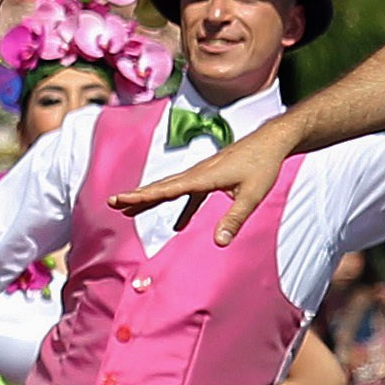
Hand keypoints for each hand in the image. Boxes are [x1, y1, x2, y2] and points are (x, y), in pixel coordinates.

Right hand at [110, 118, 293, 244]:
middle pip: (161, 187)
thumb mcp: (252, 195)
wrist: (271, 141)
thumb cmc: (263, 165)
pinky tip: (177, 226)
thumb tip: (219, 242)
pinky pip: (189, 194)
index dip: (142, 196)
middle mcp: (197, 173)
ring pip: (170, 188)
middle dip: (136, 196)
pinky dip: (181, 209)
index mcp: (202, 176)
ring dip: (151, 200)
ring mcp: (202, 174)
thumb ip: (235, 219)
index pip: (166, 189)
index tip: (120, 199)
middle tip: (113, 203)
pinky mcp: (210, 177)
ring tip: (129, 212)